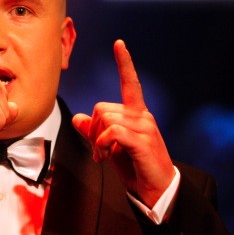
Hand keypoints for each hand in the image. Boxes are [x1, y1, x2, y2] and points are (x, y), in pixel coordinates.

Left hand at [72, 40, 174, 207]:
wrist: (156, 190)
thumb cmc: (135, 167)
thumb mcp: (109, 147)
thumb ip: (95, 132)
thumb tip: (77, 118)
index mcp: (136, 114)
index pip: (130, 83)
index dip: (124, 63)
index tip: (119, 43)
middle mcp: (143, 116)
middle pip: (102, 108)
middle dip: (93, 130)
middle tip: (99, 151)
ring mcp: (145, 128)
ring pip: (105, 119)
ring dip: (97, 141)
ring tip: (105, 156)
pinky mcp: (143, 141)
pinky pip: (111, 132)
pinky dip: (102, 144)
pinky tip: (107, 156)